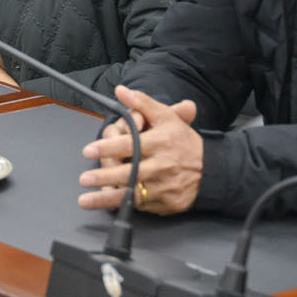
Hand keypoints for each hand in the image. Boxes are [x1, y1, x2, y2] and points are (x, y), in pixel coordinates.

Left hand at [78, 87, 202, 213]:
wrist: (212, 171)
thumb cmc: (184, 142)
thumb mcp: (167, 118)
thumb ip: (142, 104)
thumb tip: (120, 91)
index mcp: (161, 142)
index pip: (131, 144)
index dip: (108, 147)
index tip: (89, 149)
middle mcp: (162, 166)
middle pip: (130, 172)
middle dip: (104, 176)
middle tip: (84, 178)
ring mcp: (164, 187)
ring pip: (132, 195)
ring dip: (106, 198)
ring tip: (85, 200)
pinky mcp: (165, 204)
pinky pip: (141, 206)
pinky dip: (123, 205)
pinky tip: (105, 205)